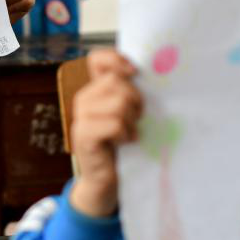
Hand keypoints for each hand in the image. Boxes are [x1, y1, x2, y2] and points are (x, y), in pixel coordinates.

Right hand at [68, 50, 141, 217]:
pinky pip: (114, 123)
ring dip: (131, 120)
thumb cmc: (124, 145)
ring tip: (130, 133)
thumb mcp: (131, 114)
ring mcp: (80, 117)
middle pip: (116, 81)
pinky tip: (125, 142)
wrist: (108, 180)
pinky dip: (125, 134)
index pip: (98, 59)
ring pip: (118, 102)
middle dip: (135, 100)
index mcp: (95, 90)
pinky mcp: (83, 135)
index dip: (116, 59)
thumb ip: (133, 94)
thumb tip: (158, 74)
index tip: (135, 73)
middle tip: (138, 119)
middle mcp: (84, 99)